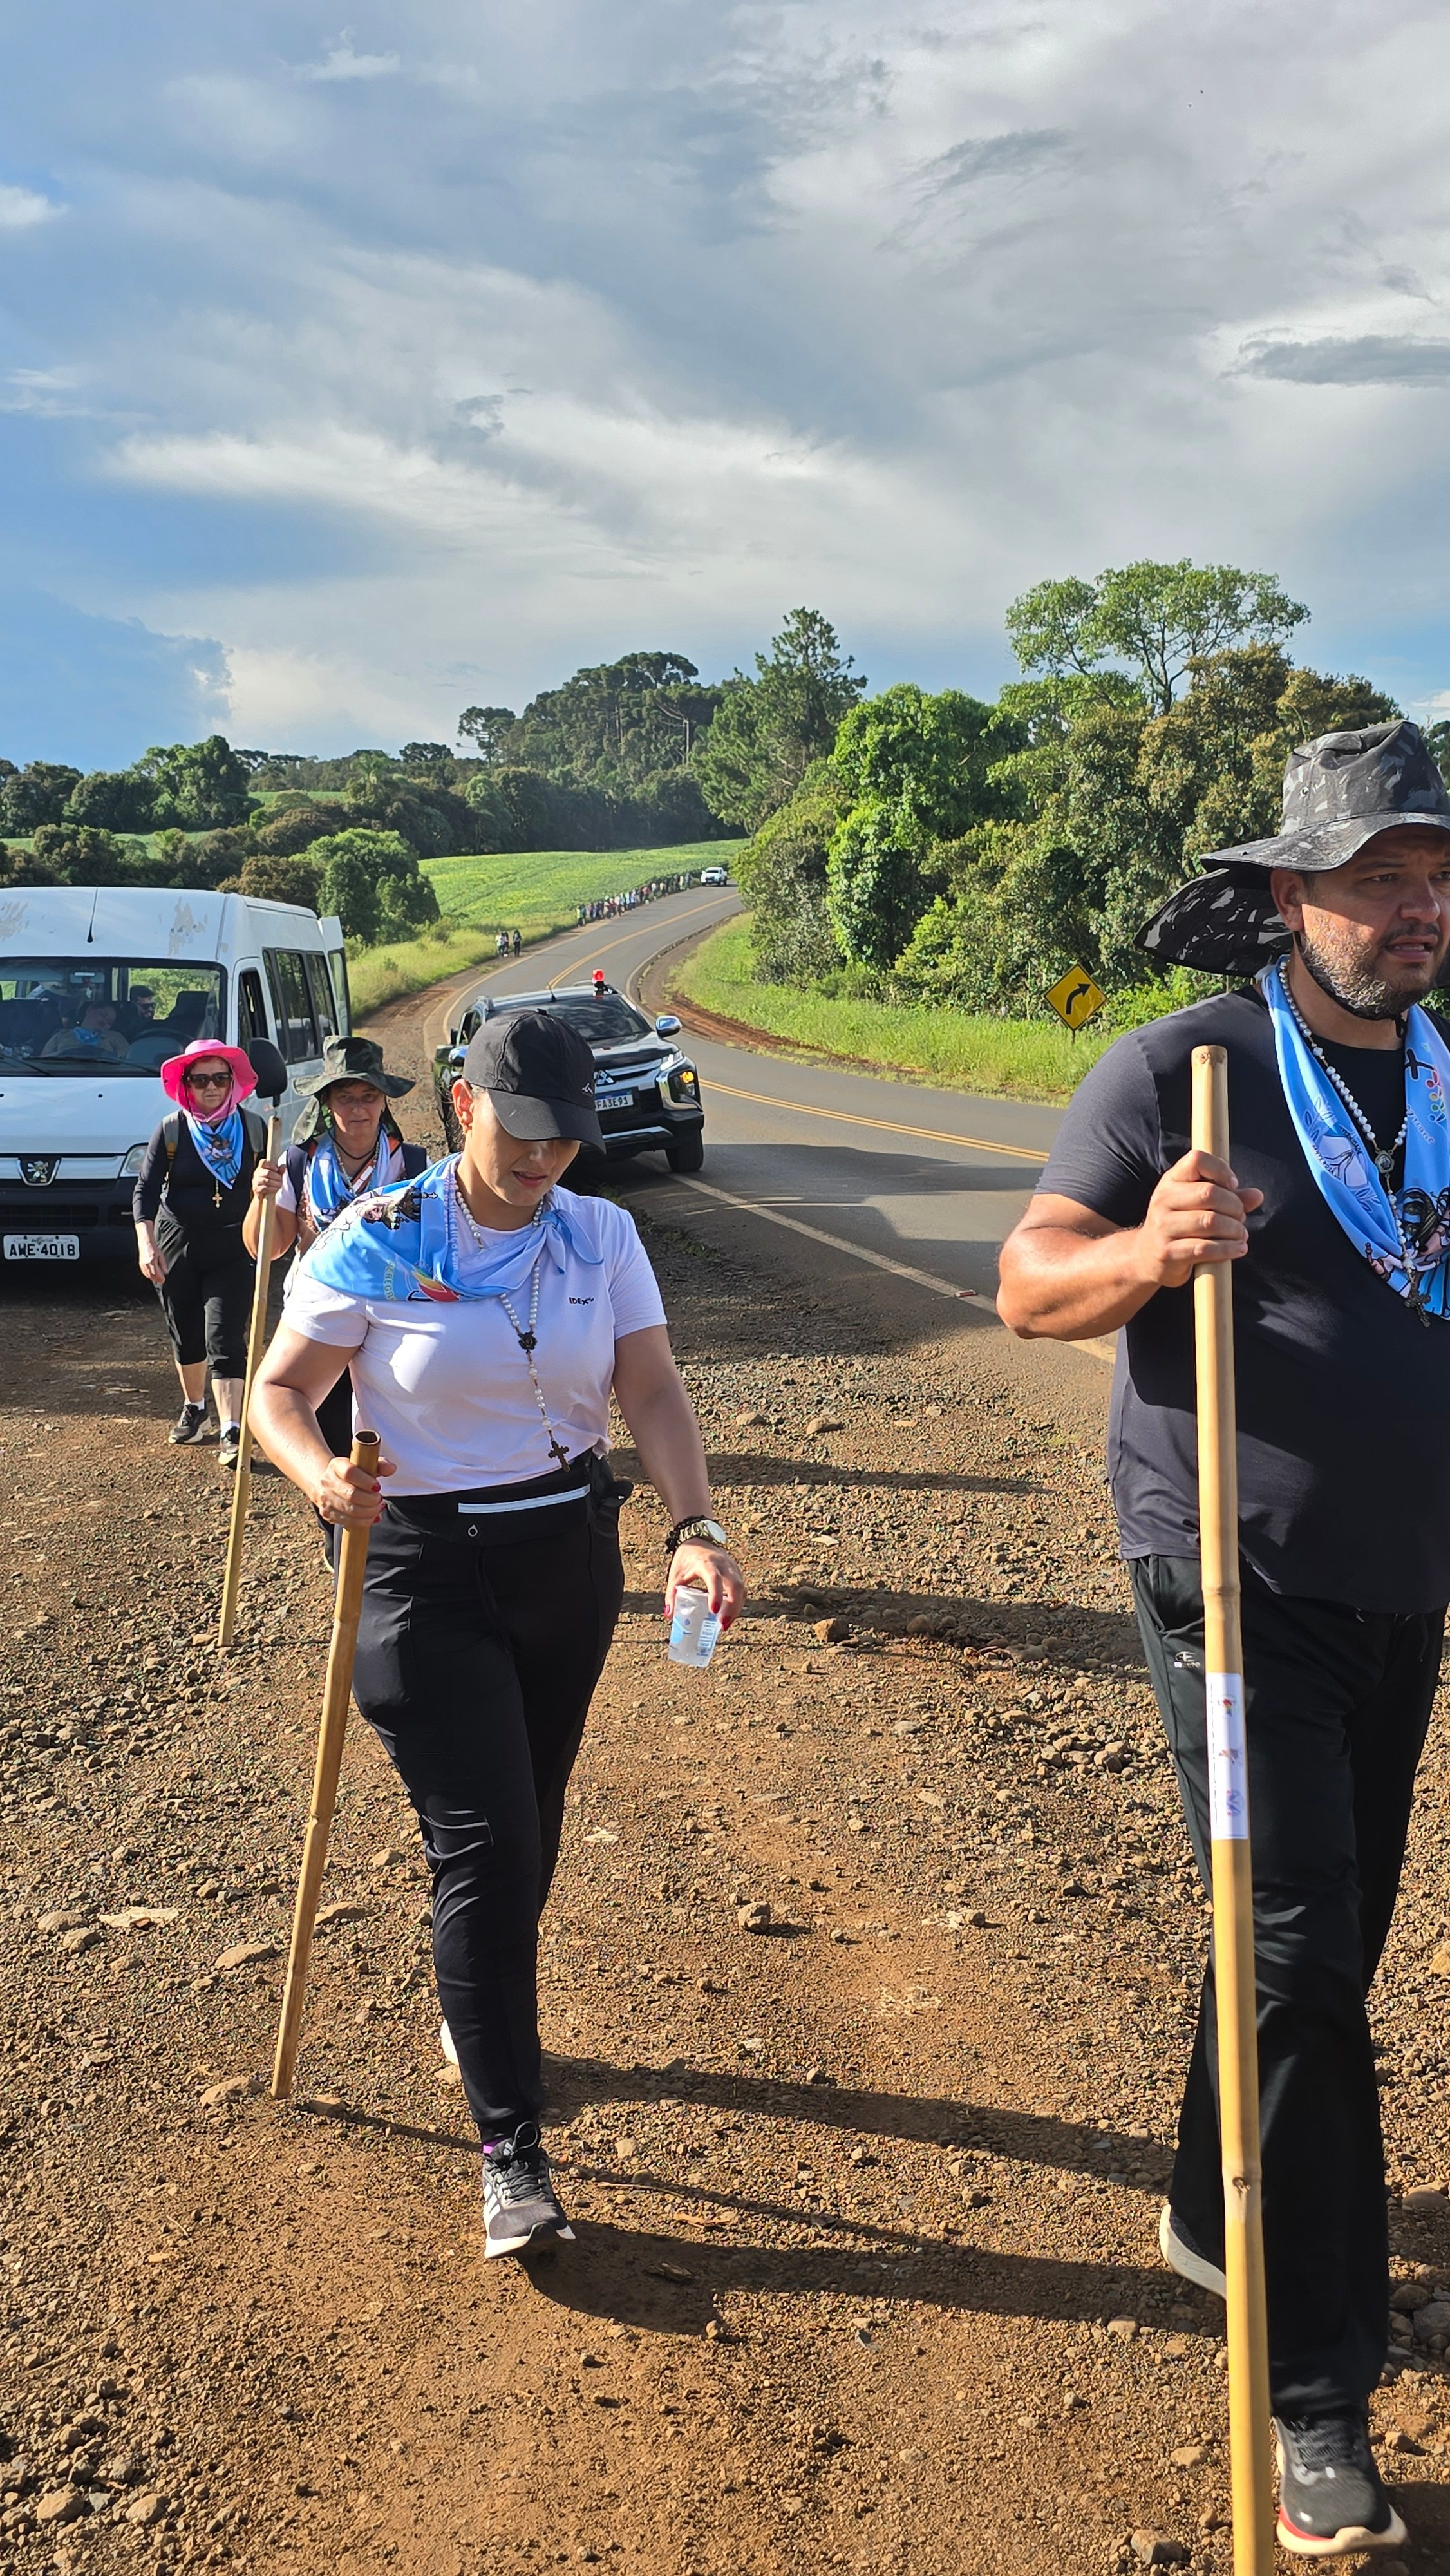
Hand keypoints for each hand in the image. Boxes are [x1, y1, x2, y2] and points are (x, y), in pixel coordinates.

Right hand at [136, 1228, 165, 1284]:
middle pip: (151, 1276)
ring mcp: (142, 1265)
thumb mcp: (161, 1255)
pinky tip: (151, 1276)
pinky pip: (144, 1272)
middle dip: (156, 1279)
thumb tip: (165, 1272)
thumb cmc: (153, 1248)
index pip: (156, 1274)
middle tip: (161, 1281)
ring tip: (157, 1279)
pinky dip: (148, 1275)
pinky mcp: (140, 1264)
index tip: (163, 1280)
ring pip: (147, 1275)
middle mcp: (146, 1264)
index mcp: (152, 1262)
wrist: (146, 1243)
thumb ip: (163, 1264)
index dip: (160, 1278)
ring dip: (152, 1278)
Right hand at [252, 1158, 285, 1200]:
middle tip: (280, 1179)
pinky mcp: (256, 1188)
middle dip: (275, 1176)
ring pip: (265, 1180)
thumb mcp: (275, 1175)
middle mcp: (257, 1173)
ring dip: (274, 1182)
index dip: (271, 1165)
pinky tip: (275, 1189)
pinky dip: (271, 1188)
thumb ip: (279, 1171)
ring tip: (279, 1184)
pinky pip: (264, 1188)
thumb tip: (284, 1166)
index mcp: (261, 1167)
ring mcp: (255, 1181)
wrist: (263, 1195)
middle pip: (267, 1172)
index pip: (263, 1162)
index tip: (276, 1169)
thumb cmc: (270, 1183)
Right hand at [314, 1450, 395, 1528]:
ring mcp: (326, 1499)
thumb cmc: (351, 1474)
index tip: (377, 1486)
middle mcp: (328, 1482)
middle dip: (371, 1500)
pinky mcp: (328, 1514)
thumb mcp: (365, 1465)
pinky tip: (372, 1516)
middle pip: (351, 1494)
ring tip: (377, 1507)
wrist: (328, 1483)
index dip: (366, 1481)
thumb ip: (380, 1465)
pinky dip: (364, 1521)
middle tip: (379, 1499)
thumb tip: (391, 1468)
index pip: (349, 1473)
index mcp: (336, 1466)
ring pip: (351, 1510)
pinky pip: (348, 1522)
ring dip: (369, 1511)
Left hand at [666, 1542, 744, 1628]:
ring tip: (724, 1625)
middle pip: (735, 1586)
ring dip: (735, 1608)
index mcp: (706, 1562)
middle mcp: (723, 1564)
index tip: (714, 1611)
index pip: (714, 1578)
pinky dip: (737, 1604)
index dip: (716, 1594)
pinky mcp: (736, 1572)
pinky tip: (729, 1615)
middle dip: (732, 1607)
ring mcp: (732, 1568)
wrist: (699, 1539)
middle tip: (722, 1625)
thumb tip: (670, 1616)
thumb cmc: (686, 1558)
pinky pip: (742, 1589)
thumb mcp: (676, 1574)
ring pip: (741, 1589)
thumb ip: (672, 1594)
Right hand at [1135, 1149, 1263, 1289]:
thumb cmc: (1180, 1225)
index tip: (1233, 1186)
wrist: (1145, 1257)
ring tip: (1241, 1234)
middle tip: (1241, 1217)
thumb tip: (1257, 1195)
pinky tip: (1238, 1249)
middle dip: (1234, 1206)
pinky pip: (1204, 1249)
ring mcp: (1163, 1226)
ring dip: (1234, 1230)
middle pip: (1209, 1193)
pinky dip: (1228, 1249)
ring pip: (1210, 1222)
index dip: (1221, 1170)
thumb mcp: (1199, 1205)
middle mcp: (1163, 1199)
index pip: (1197, 1160)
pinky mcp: (1167, 1252)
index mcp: (1171, 1181)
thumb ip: (1229, 1197)